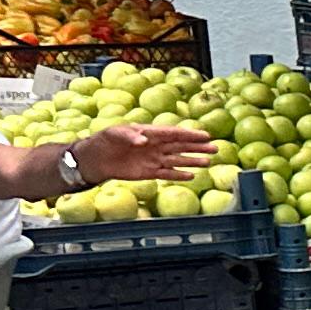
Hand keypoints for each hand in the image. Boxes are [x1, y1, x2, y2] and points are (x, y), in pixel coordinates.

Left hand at [84, 121, 214, 183]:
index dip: (190, 135)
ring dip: (192, 161)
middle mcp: (156, 146)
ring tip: (208, 162)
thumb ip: (131, 135)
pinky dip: (179, 175)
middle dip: (197, 147)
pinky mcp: (149, 172)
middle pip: (181, 147)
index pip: (174, 134)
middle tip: (215, 148)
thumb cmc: (106, 140)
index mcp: (151, 133)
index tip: (205, 135)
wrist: (96, 158)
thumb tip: (145, 140)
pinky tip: (191, 176)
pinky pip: (167, 174)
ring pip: (177, 160)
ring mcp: (154, 159)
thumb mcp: (115, 133)